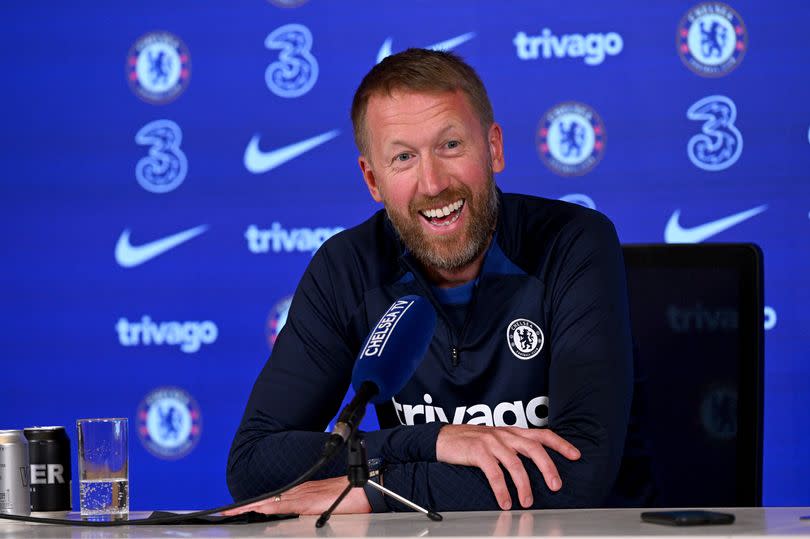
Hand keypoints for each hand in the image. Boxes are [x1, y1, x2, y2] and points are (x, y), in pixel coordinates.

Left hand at [221, 476, 371, 515]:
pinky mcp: (306, 500)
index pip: (273, 500)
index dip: (255, 504)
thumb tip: (303, 519)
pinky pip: (283, 504)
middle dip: (245, 506)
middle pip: (266, 500)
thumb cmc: (348, 500)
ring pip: (270, 501)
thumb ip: (311, 511)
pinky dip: (267, 506)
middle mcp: (298, 492)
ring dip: (251, 507)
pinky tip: (257, 509)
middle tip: (225, 512)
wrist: (363, 490)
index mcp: (302, 494)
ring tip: (232, 511)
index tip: (238, 509)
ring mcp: (301, 495)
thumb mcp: (325, 508)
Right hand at [436, 424, 579, 509]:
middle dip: (548, 467)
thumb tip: (535, 466)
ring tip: (527, 502)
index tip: (576, 455)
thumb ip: (513, 448)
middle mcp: (504, 434)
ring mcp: (491, 441)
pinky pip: (494, 473)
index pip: (542, 434)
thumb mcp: (496, 440)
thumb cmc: (470, 442)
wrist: (442, 439)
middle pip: (534, 448)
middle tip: (556, 486)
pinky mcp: (477, 451)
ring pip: (515, 463)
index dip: (560, 444)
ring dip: (524, 485)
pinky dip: (502, 490)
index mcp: (512, 432)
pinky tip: (505, 502)